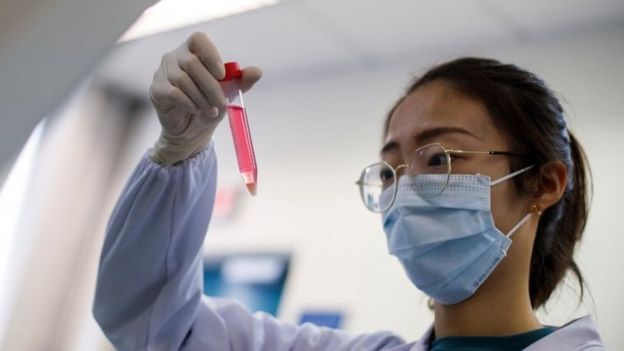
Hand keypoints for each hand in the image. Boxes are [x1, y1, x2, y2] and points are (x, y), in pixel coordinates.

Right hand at [149, 32, 261, 164]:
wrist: (193, 131)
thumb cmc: (210, 105)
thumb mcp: (228, 93)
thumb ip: (241, 81)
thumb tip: (257, 71)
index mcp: (193, 51)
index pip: (198, 40)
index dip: (211, 55)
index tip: (223, 75)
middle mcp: (174, 57)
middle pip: (192, 63)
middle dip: (211, 86)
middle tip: (221, 103)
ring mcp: (162, 72)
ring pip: (182, 80)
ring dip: (201, 98)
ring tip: (211, 110)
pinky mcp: (156, 90)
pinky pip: (173, 93)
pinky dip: (189, 103)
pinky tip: (196, 110)